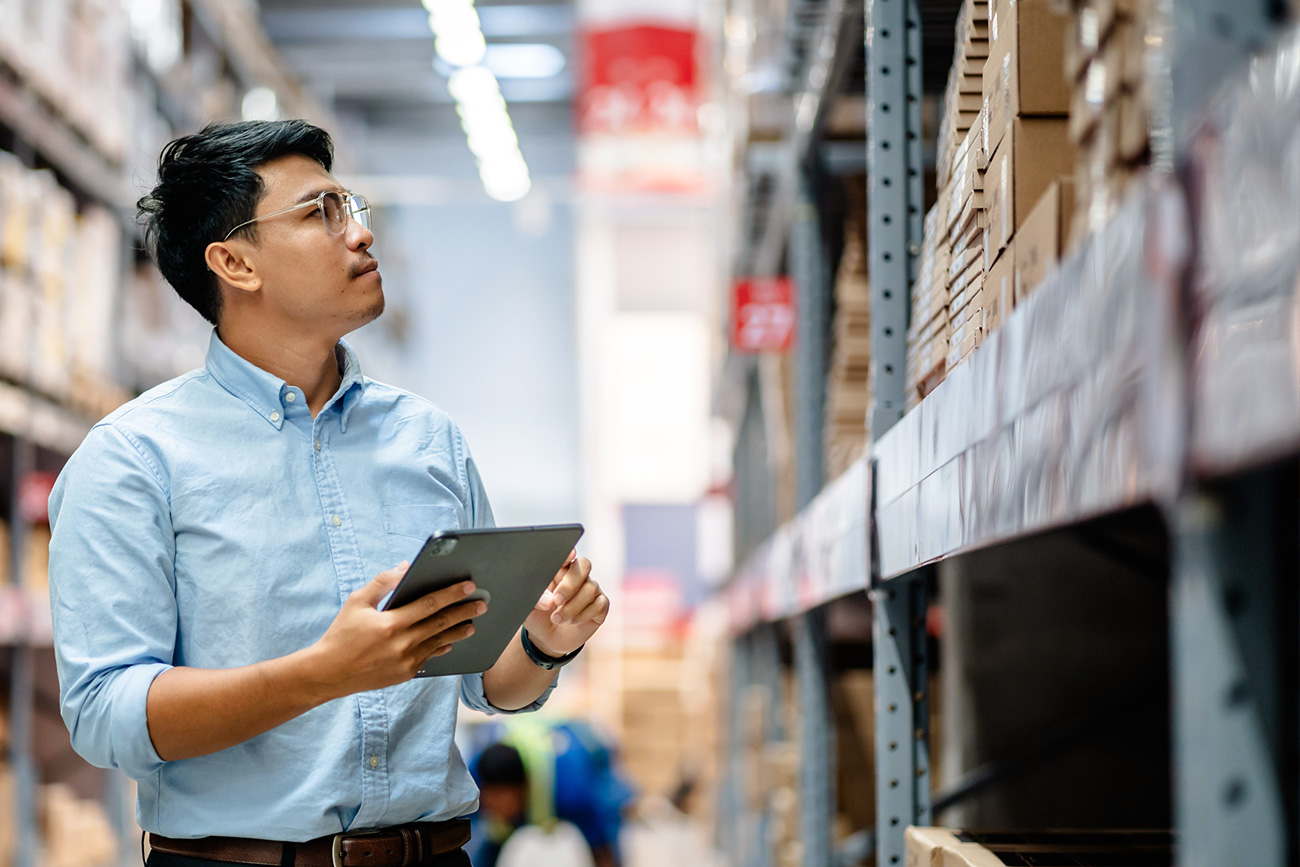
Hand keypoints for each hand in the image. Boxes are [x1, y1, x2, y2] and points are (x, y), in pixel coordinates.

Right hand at [312, 562, 486, 697]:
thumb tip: (406, 567)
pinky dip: (440, 648)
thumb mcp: (357, 602)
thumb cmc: (341, 634)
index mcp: (390, 624)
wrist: (328, 673)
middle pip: (440, 624)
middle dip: (464, 611)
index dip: (451, 594)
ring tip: (472, 623)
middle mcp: (401, 644)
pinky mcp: (405, 675)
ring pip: (439, 643)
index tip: (468, 585)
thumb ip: (382, 582)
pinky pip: (429, 658)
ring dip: (458, 632)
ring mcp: (405, 662)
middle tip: (482, 603)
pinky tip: (450, 642)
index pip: (429, 604)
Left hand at [523, 552, 607, 656]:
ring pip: (590, 589)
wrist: (548, 639)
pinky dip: (583, 615)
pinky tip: (571, 621)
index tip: (568, 556)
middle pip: (583, 566)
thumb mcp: (529, 609)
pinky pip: (598, 605)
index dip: (569, 555)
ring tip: (556, 619)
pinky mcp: (600, 606)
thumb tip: (548, 600)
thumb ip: (536, 600)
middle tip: (556, 601)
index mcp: (559, 570)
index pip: (567, 556)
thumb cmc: (538, 617)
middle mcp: (578, 576)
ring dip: (572, 607)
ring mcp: (591, 590)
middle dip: (569, 584)